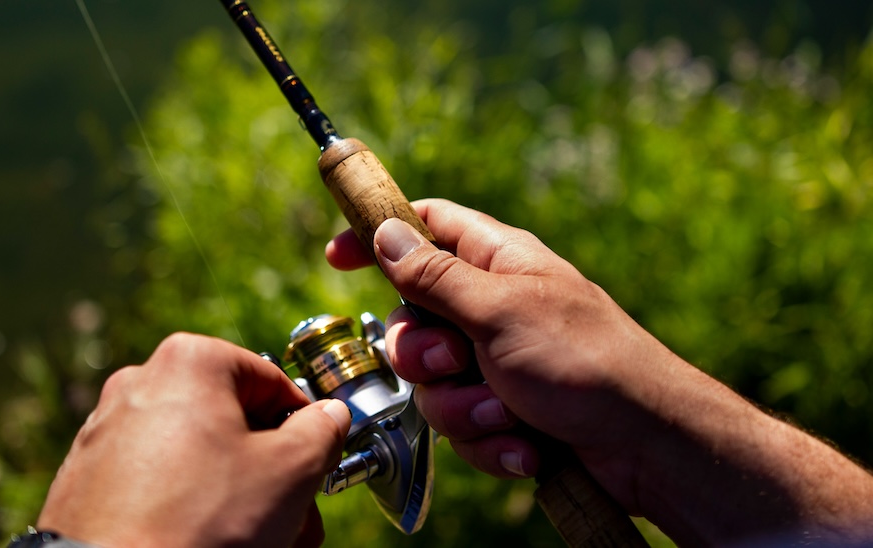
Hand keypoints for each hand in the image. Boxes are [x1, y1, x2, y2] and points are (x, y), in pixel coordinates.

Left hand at [37, 333, 350, 547]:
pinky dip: (191, 506)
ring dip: (239, 495)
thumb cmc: (200, 522)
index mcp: (191, 362)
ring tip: (263, 540)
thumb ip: (322, 432)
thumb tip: (329, 418)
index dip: (305, 426)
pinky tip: (211, 540)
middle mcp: (141, 383)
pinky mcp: (90, 477)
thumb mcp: (290, 472)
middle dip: (273, 473)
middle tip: (296, 516)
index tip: (318, 462)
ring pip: (199, 457)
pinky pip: (159, 482)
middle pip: (235, 423)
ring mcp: (109, 430)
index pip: (274, 383)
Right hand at [326, 199, 675, 500]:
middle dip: (424, 356)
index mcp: (497, 263)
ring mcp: (497, 363)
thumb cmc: (585, 361)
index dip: (379, 237)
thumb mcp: (501, 311)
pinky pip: (464, 426)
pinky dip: (490, 440)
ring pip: (434, 384)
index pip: (425, 229)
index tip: (335, 257)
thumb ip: (435, 276)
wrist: (645, 445)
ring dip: (465, 408)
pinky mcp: (505, 411)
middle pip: (413, 320)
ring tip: (509, 413)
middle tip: (455, 362)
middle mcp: (492, 308)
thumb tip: (385, 233)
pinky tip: (527, 445)